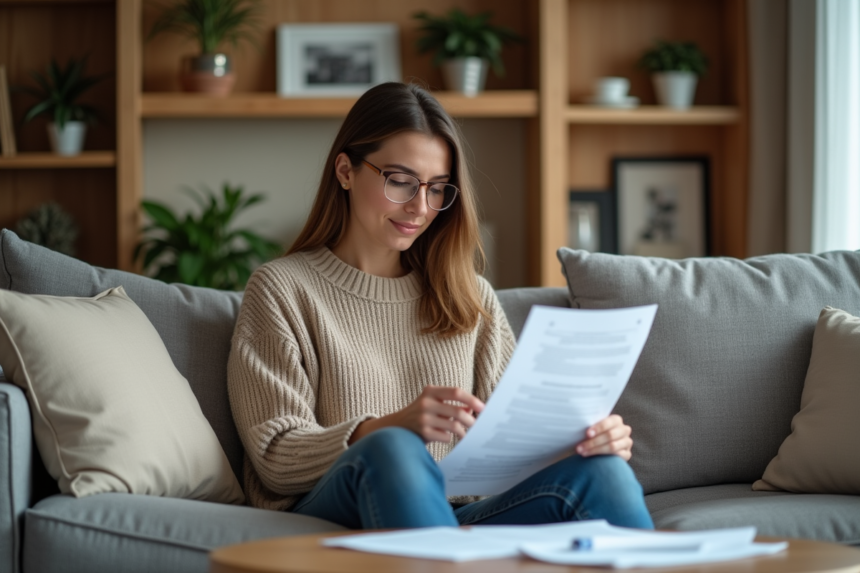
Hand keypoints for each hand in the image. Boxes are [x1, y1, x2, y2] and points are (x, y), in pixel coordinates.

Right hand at [349, 386, 484, 444]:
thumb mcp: (435, 404)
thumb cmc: (422, 414)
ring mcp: (423, 418)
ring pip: (454, 426)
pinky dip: (449, 438)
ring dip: (463, 431)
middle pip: (457, 411)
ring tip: (465, 433)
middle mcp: (426, 402)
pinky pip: (446, 436)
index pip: (456, 392)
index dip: (472, 400)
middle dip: (471, 420)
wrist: (396, 427)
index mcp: (431, 391)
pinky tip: (444, 436)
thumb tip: (474, 410)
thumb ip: (453, 405)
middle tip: (478, 425)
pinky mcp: (423, 432)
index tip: (483, 408)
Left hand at [575, 414, 632, 460]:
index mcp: (616, 420)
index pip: (608, 422)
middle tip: (579, 447)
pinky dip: (604, 457)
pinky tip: (594, 459)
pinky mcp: (627, 454)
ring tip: (583, 453)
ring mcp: (627, 442)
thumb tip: (578, 427)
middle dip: (593, 442)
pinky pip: (618, 456)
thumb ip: (590, 428)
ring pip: (612, 446)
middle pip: (610, 435)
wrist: (599, 446)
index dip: (598, 428)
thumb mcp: (592, 429)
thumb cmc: (593, 435)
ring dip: (596, 450)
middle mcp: (624, 430)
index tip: (587, 434)